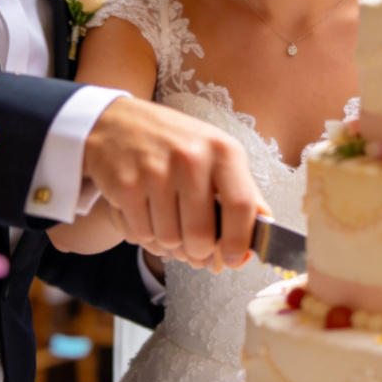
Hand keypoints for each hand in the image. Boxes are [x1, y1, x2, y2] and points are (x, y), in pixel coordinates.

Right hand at [83, 97, 268, 268]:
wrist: (116, 123)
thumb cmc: (174, 143)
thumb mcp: (215, 155)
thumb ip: (243, 192)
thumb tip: (265, 233)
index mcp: (222, 150)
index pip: (241, 206)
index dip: (238, 242)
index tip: (233, 258)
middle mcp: (191, 157)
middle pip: (202, 234)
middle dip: (198, 251)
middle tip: (193, 245)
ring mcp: (156, 170)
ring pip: (170, 239)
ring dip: (169, 243)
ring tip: (166, 222)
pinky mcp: (126, 184)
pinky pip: (142, 234)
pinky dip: (146, 235)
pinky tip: (146, 214)